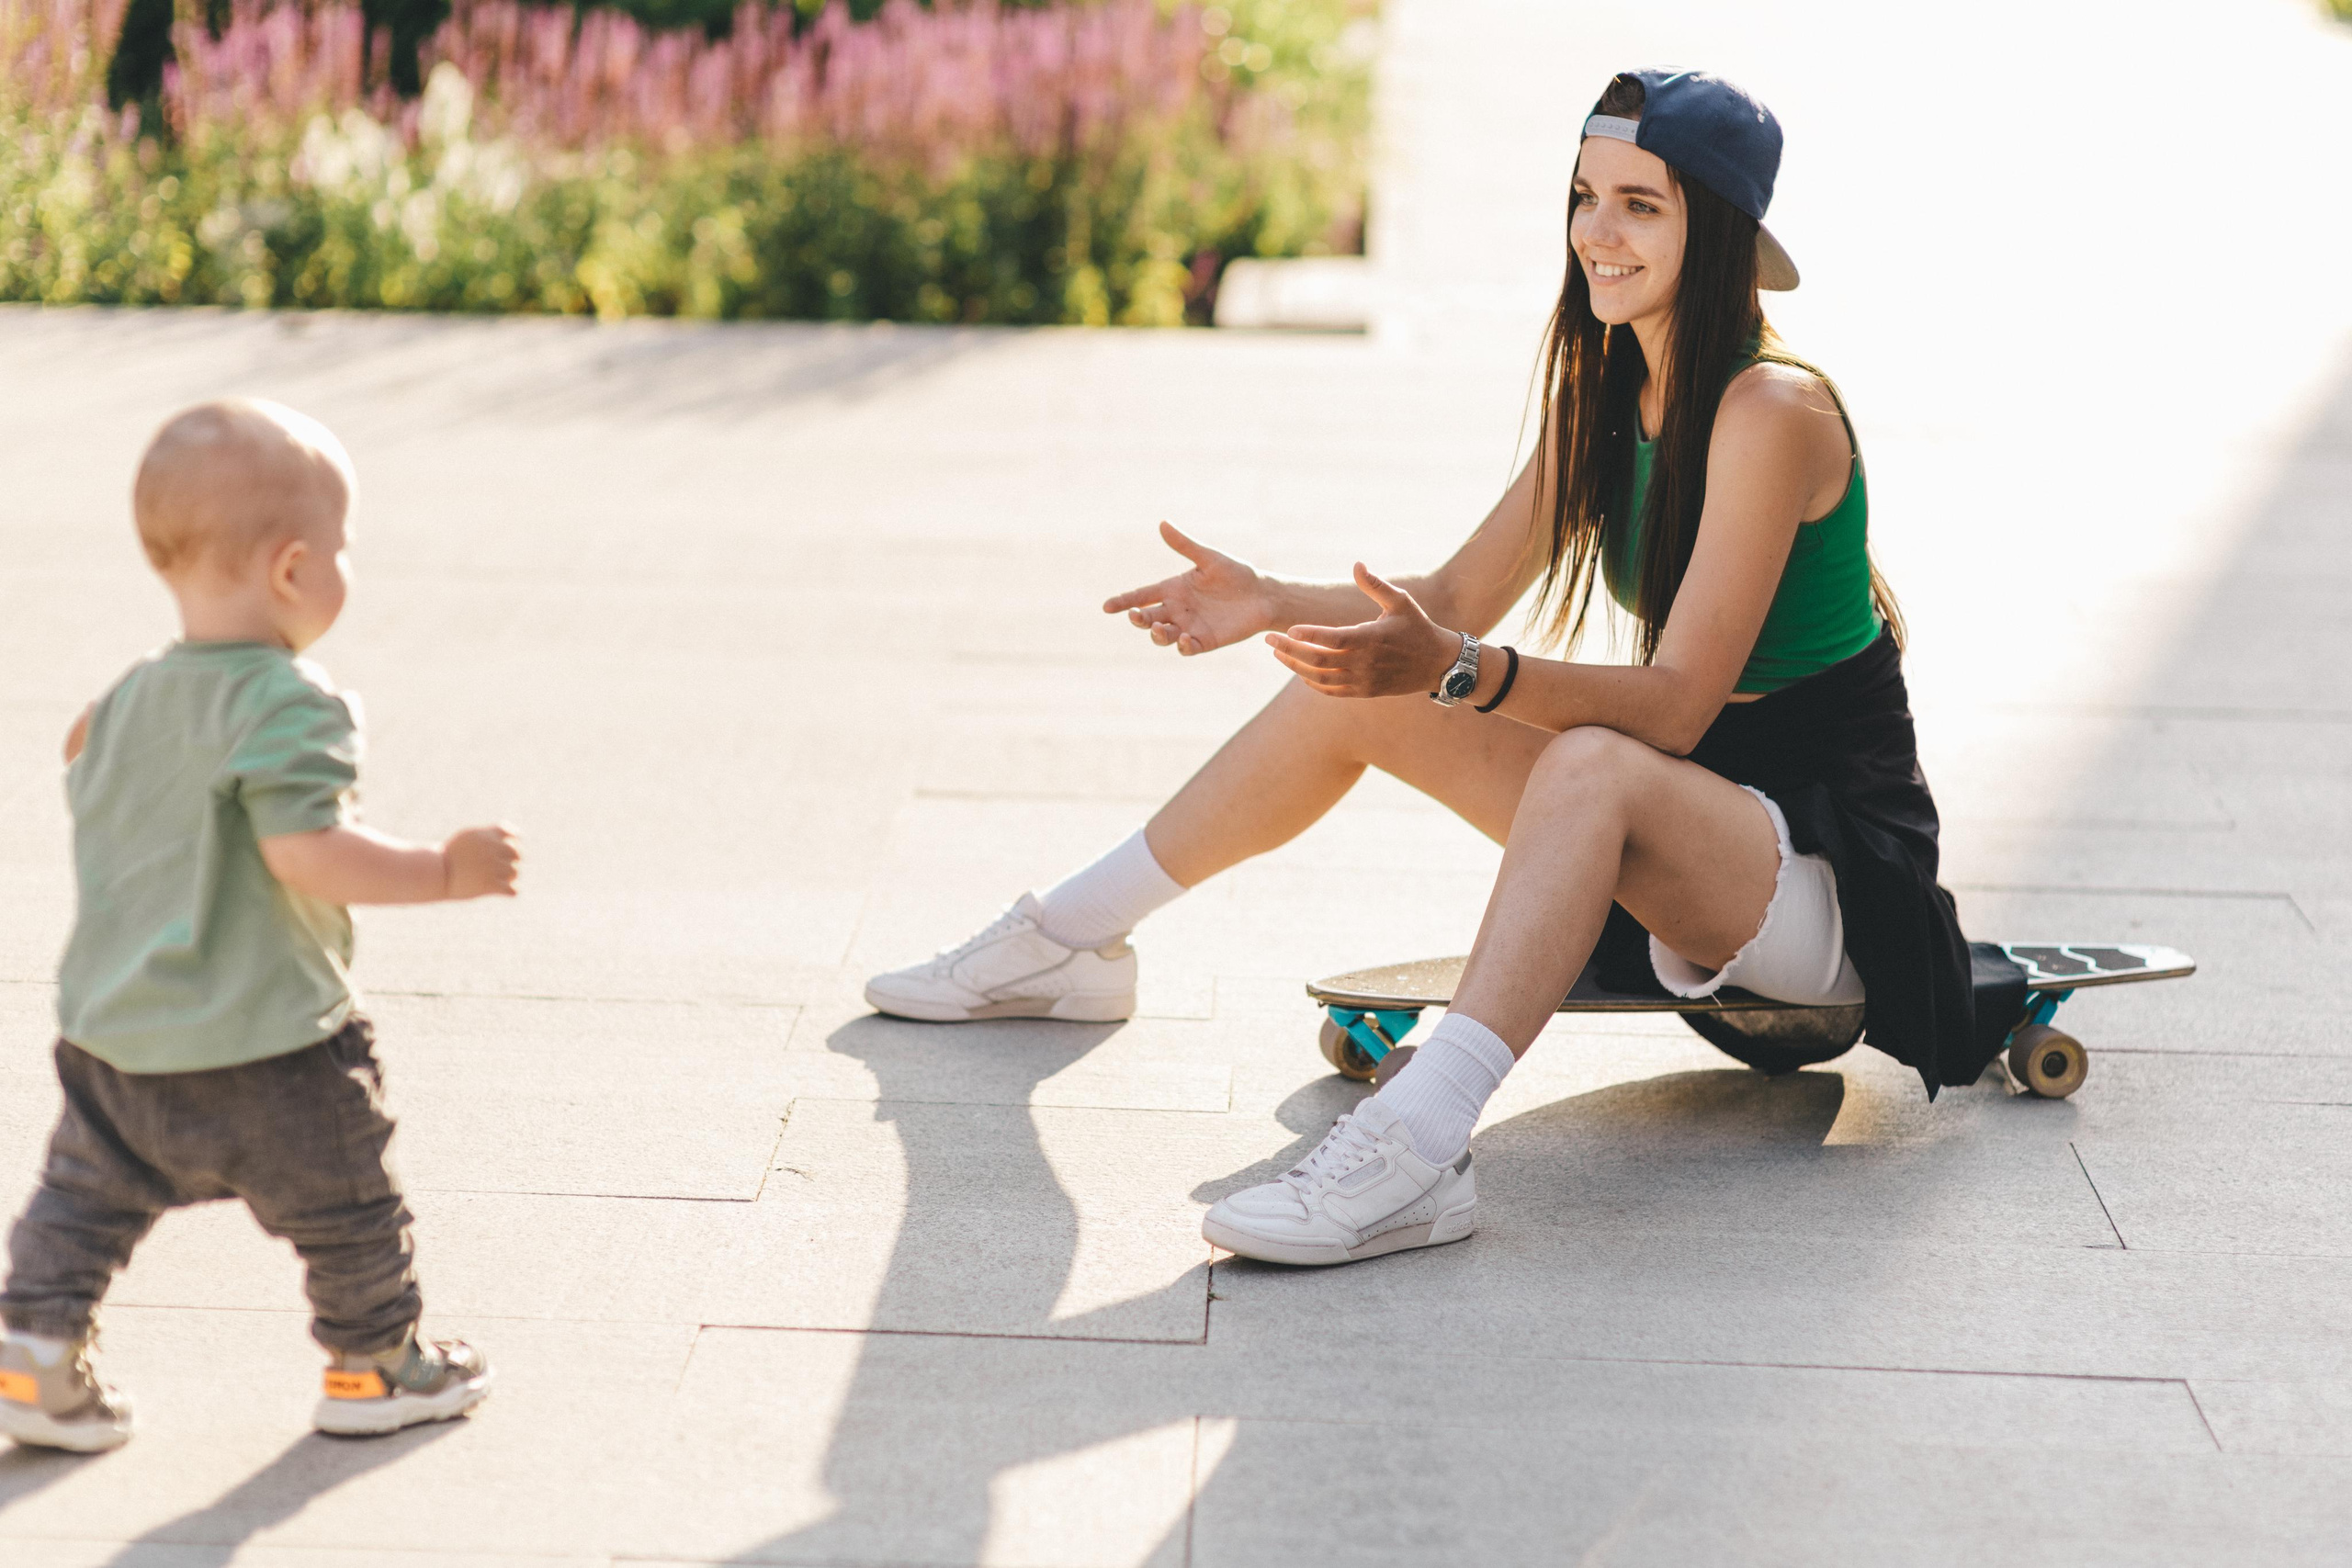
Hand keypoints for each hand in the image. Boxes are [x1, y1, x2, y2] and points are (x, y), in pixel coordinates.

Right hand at [443, 824, 520, 898]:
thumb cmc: (450, 856)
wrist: (435, 873)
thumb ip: (489, 835)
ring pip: (515, 872)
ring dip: (509, 877)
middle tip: (503, 868)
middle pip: (517, 853)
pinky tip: (503, 891)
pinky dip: (510, 891)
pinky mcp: (489, 885)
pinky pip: (512, 890)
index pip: (514, 835)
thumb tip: (516, 836)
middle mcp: (491, 849)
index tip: (506, 850)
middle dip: (513, 860)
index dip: (515, 842)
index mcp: (486, 836)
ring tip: (499, 880)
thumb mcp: (467, 838)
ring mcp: (491, 867)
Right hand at [1102, 521, 1277, 655]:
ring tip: (1159, 628)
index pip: (1142, 596)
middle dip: (1138, 619)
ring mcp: (1189, 627)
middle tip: (1135, 616)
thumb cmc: (1236, 573)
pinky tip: (1186, 639)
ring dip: (1157, 634)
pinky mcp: (1205, 641)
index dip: (1124, 601)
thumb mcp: (1209, 558)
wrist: (1262, 595)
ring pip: (1163, 636)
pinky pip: (1188, 648)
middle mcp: (1178, 610)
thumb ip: (1185, 545)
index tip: (1106, 607)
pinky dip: (1183, 646)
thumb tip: (1162, 524)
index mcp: (1174, 589)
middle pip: (1148, 618)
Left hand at [1265, 563, 1459, 697]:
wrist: (1437, 664)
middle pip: (1319, 661)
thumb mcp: (1401, 601)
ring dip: (1295, 667)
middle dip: (1289, 650)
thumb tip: (1356, 564)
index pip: (1333, 639)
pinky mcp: (1364, 692)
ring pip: (1321, 679)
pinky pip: (1332, 691)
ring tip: (1277, 654)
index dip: (1309, 635)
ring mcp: (1364, 681)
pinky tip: (1299, 670)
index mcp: (1371, 638)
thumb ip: (1375, 585)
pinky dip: (1312, 682)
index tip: (1289, 629)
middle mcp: (1365, 663)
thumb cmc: (1417, 627)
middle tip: (1268, 639)